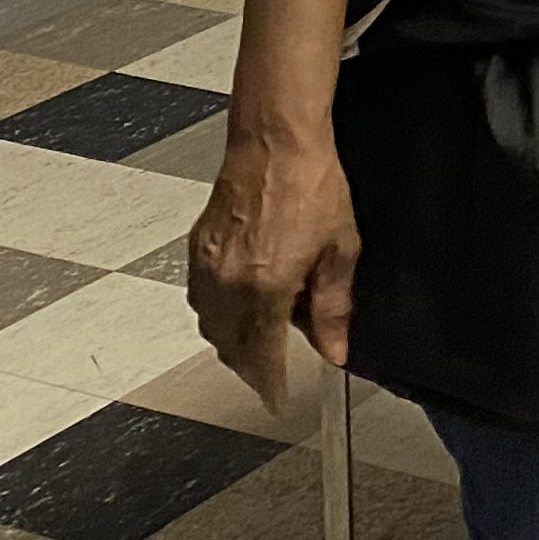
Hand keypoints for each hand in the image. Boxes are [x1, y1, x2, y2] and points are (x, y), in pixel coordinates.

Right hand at [186, 127, 357, 410]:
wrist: (276, 140)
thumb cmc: (312, 184)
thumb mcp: (340, 249)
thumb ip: (334, 306)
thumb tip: (336, 350)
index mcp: (265, 288)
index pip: (260, 356)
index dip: (269, 383)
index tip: (277, 399)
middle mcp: (228, 282)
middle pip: (228, 346)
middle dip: (249, 366)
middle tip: (270, 372)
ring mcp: (207, 264)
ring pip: (209, 324)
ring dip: (230, 340)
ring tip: (259, 339)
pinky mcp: (198, 246)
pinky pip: (200, 296)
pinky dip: (217, 310)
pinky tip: (241, 302)